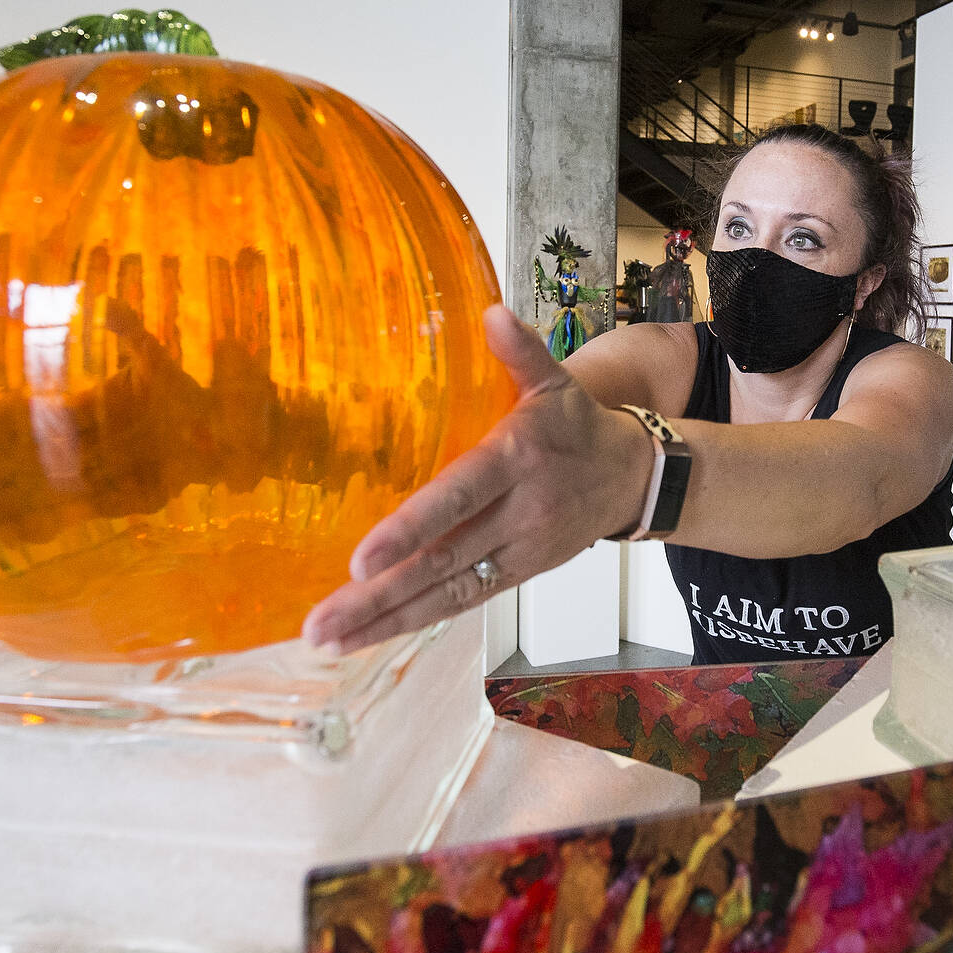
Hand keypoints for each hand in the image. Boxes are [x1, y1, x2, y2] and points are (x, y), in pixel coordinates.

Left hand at [300, 303, 650, 655]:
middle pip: (440, 562)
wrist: (632, 477)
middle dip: (376, 597)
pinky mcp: (517, 576)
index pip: (456, 498)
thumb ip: (521, 350)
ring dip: (384, 622)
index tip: (359, 560)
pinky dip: (413, 621)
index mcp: (516, 460)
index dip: (409, 531)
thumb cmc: (577, 425)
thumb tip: (490, 312)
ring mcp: (517, 553)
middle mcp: (516, 515)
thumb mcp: (556, 381)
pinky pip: (460, 602)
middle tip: (319, 624)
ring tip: (327, 640)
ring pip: (445, 594)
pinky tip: (368, 634)